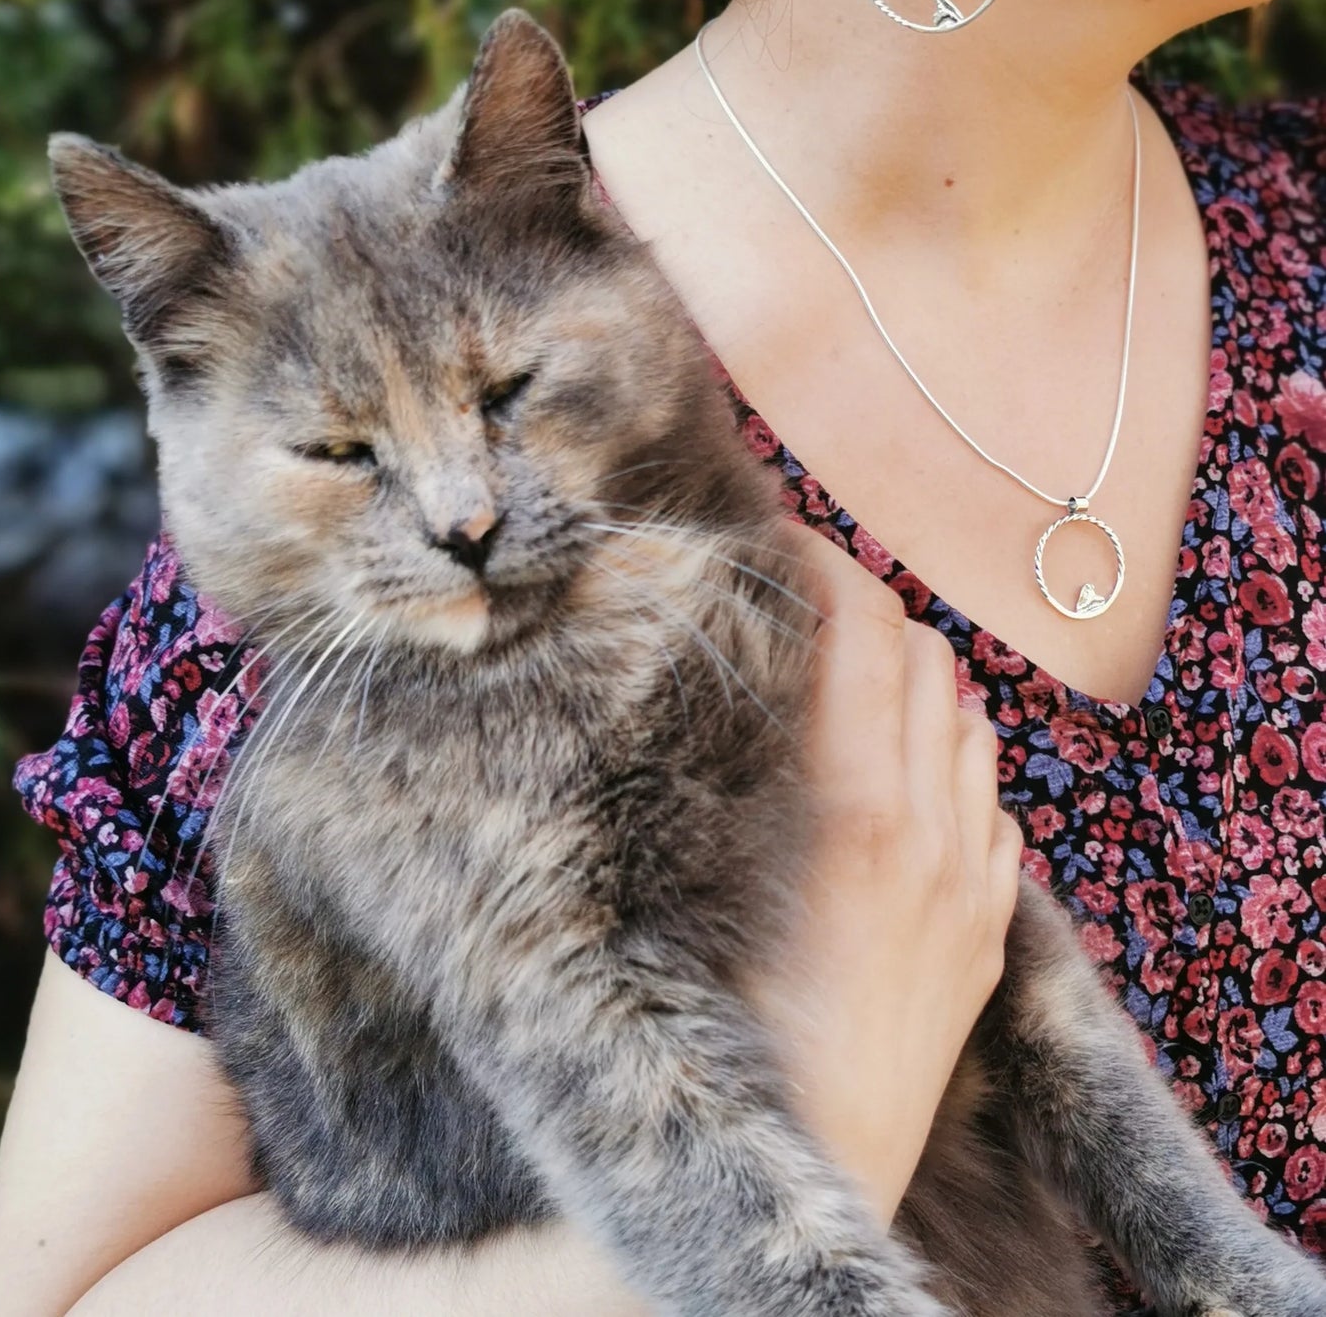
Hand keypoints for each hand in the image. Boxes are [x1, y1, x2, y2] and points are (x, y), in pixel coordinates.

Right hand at [744, 520, 1023, 1225]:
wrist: (820, 1157)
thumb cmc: (732, 1027)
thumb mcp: (705, 881)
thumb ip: (724, 767)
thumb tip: (717, 664)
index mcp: (855, 808)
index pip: (863, 628)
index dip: (825, 561)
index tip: (780, 540)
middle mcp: (931, 827)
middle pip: (926, 654)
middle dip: (867, 606)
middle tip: (803, 602)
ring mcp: (973, 875)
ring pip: (970, 717)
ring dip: (916, 678)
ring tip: (852, 684)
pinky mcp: (991, 922)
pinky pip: (993, 797)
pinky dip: (954, 759)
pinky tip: (903, 782)